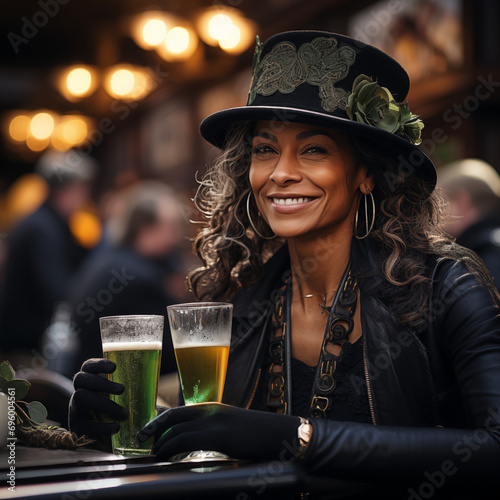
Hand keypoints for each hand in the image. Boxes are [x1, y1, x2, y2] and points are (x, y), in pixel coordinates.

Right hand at [69, 358, 128, 438]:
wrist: (106, 437)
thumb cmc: (119, 408)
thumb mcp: (122, 395)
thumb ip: (133, 385)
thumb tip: (155, 375)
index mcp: (90, 381)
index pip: (88, 366)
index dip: (98, 364)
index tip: (114, 367)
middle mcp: (79, 391)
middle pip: (80, 378)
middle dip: (102, 382)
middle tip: (122, 389)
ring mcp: (74, 409)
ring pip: (81, 397)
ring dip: (104, 404)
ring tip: (124, 414)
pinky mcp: (76, 427)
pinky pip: (83, 424)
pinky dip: (101, 426)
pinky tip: (115, 428)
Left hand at [138, 403, 300, 460]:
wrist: (278, 434)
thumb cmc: (256, 434)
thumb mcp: (231, 427)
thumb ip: (214, 429)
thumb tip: (197, 440)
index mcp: (212, 407)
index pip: (179, 410)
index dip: (161, 420)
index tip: (149, 431)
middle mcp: (210, 410)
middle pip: (173, 415)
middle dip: (153, 427)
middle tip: (141, 439)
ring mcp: (213, 421)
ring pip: (176, 429)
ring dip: (161, 443)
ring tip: (154, 454)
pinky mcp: (217, 435)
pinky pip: (186, 439)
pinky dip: (171, 448)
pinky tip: (167, 457)